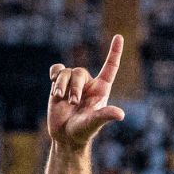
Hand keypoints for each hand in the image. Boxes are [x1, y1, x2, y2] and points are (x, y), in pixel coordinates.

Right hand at [47, 35, 125, 150]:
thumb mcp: (94, 123)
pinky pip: (57, 69)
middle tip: (72, 102)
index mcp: (101, 89)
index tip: (119, 37)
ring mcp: (73, 84)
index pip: (110, 67)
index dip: (114, 52)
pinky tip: (52, 80)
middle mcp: (88, 84)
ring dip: (61, 85)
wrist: (65, 136)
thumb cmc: (83, 131)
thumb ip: (105, 116)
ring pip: (66, 71)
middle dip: (74, 87)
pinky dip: (54, 74)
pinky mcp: (59, 85)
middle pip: (79, 72)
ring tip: (60, 98)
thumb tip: (120, 115)